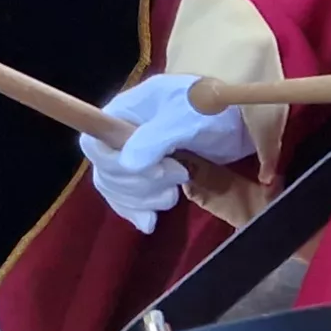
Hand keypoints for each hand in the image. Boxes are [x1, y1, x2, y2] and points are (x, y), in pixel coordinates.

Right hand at [79, 72, 260, 232]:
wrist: (236, 120)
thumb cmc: (211, 108)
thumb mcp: (187, 117)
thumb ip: (156, 138)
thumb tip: (128, 163)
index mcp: (124, 112)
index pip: (94, 144)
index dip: (115, 165)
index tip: (154, 172)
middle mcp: (119, 135)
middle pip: (105, 172)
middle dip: (140, 185)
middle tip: (180, 176)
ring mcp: (131, 156)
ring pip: (116, 189)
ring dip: (143, 200)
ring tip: (175, 194)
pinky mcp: (145, 176)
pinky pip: (127, 199)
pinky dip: (137, 212)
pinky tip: (150, 222)